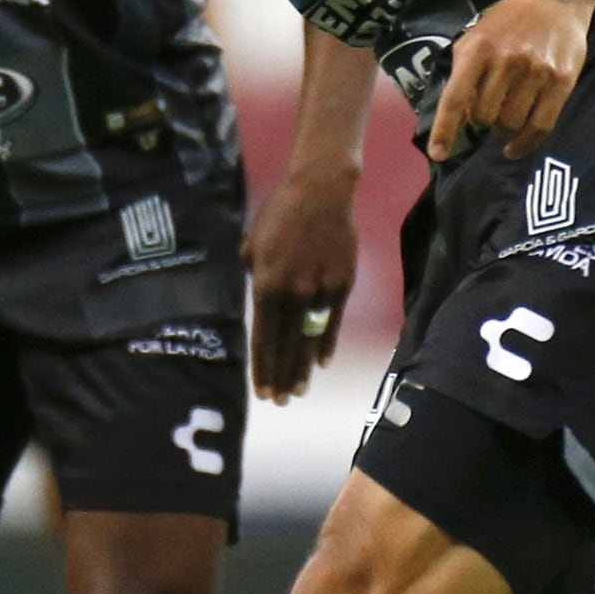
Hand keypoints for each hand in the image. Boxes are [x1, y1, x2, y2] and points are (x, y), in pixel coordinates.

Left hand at [246, 158, 361, 401]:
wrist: (319, 191)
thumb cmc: (279, 215)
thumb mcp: (253, 246)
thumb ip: (254, 278)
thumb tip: (260, 303)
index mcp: (265, 284)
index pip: (263, 338)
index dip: (262, 367)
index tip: (261, 391)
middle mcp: (292, 293)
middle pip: (287, 346)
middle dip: (281, 376)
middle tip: (279, 401)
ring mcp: (319, 291)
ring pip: (310, 339)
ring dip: (303, 368)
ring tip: (298, 391)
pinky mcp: (342, 284)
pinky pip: (332, 322)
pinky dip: (326, 344)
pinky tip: (321, 363)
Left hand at [426, 0, 590, 162]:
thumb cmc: (507, 21)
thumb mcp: (474, 38)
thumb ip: (462, 73)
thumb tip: (456, 117)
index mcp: (478, 50)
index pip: (456, 98)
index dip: (445, 130)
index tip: (438, 153)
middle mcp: (507, 61)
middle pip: (485, 117)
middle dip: (482, 120)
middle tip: (488, 109)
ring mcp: (537, 72)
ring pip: (511, 124)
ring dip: (504, 127)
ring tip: (507, 112)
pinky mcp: (561, 81)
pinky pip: (541, 126)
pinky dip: (525, 144)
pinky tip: (514, 148)